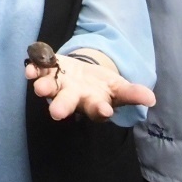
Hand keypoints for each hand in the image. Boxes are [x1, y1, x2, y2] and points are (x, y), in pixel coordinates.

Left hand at [26, 53, 155, 121]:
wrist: (85, 76)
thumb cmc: (103, 87)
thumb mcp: (120, 88)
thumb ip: (133, 94)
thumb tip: (151, 99)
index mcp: (94, 103)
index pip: (98, 110)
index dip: (101, 110)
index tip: (105, 110)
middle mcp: (74, 97)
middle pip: (68, 103)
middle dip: (62, 106)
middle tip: (56, 113)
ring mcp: (59, 85)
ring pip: (50, 88)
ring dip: (44, 87)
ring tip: (39, 88)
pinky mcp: (49, 71)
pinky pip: (40, 70)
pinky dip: (34, 69)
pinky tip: (30, 68)